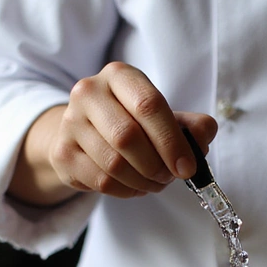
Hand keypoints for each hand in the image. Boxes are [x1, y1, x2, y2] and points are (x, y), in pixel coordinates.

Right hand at [9, 62, 217, 204]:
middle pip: (128, 138)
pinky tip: (135, 186)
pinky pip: (101, 181)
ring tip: (154, 182)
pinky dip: (126, 191)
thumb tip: (204, 135)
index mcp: (120, 76)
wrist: (82, 133)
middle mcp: (89, 92)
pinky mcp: (62, 153)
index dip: (172, 141)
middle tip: (169, 177)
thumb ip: (190, 126)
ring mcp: (70, 122)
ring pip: (114, 165)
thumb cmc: (131, 122)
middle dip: (156, 166)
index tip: (187, 167)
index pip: (149, 105)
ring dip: (143, 182)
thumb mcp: (164, 117)